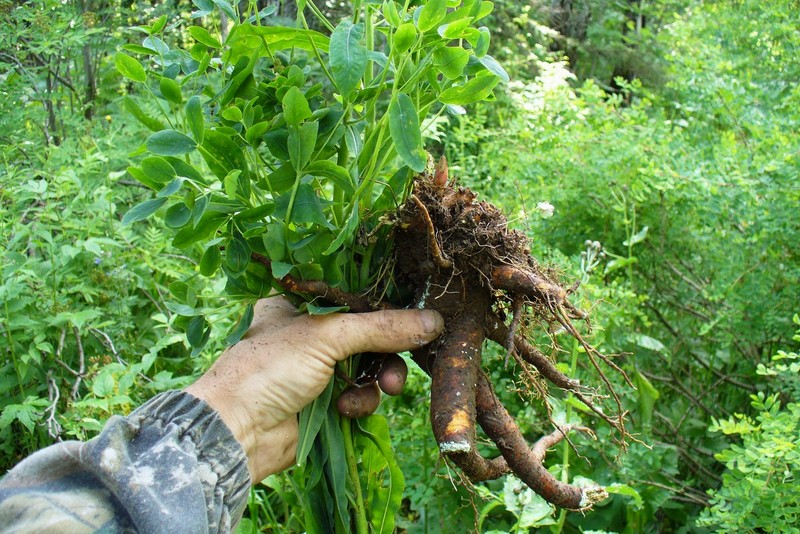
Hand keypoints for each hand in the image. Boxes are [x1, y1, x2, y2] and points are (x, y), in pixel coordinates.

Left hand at [185, 297, 443, 481]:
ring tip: (385, 388)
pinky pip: (360, 395)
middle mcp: (310, 333)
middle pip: (368, 333)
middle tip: (407, 360)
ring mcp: (318, 368)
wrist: (238, 433)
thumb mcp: (326, 337)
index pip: (354, 296)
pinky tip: (346, 409)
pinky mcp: (326, 401)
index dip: (384, 305)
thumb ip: (381, 328)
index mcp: (300, 304)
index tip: (416, 313)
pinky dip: (360, 401)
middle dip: (389, 350)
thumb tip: (434, 321)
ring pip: (369, 366)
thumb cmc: (270, 369)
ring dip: (380, 377)